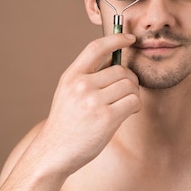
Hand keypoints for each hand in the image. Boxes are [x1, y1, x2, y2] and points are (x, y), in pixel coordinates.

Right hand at [34, 33, 140, 174]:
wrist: (55, 152)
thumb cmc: (67, 121)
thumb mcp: (68, 91)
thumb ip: (88, 75)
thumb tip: (115, 57)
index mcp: (71, 76)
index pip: (96, 48)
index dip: (116, 39)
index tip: (129, 38)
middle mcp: (81, 86)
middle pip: (121, 70)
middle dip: (129, 79)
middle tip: (126, 91)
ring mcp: (94, 102)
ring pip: (130, 85)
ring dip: (133, 94)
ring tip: (125, 103)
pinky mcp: (107, 118)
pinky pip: (134, 101)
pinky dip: (136, 106)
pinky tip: (128, 112)